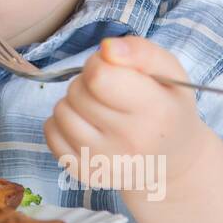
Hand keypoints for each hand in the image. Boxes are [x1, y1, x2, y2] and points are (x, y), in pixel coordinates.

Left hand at [43, 36, 216, 199]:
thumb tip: (106, 49)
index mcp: (156, 112)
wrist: (172, 161)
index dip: (99, 64)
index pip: (99, 77)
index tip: (113, 69)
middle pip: (77, 92)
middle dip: (88, 83)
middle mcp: (131, 143)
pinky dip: (62, 123)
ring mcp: (105, 163)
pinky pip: (50, 133)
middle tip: (110, 92)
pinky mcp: (85, 174)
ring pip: (60, 111)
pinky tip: (87, 126)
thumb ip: (141, 51)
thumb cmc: (168, 107)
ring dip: (74, 102)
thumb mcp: (170, 71)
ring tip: (99, 108)